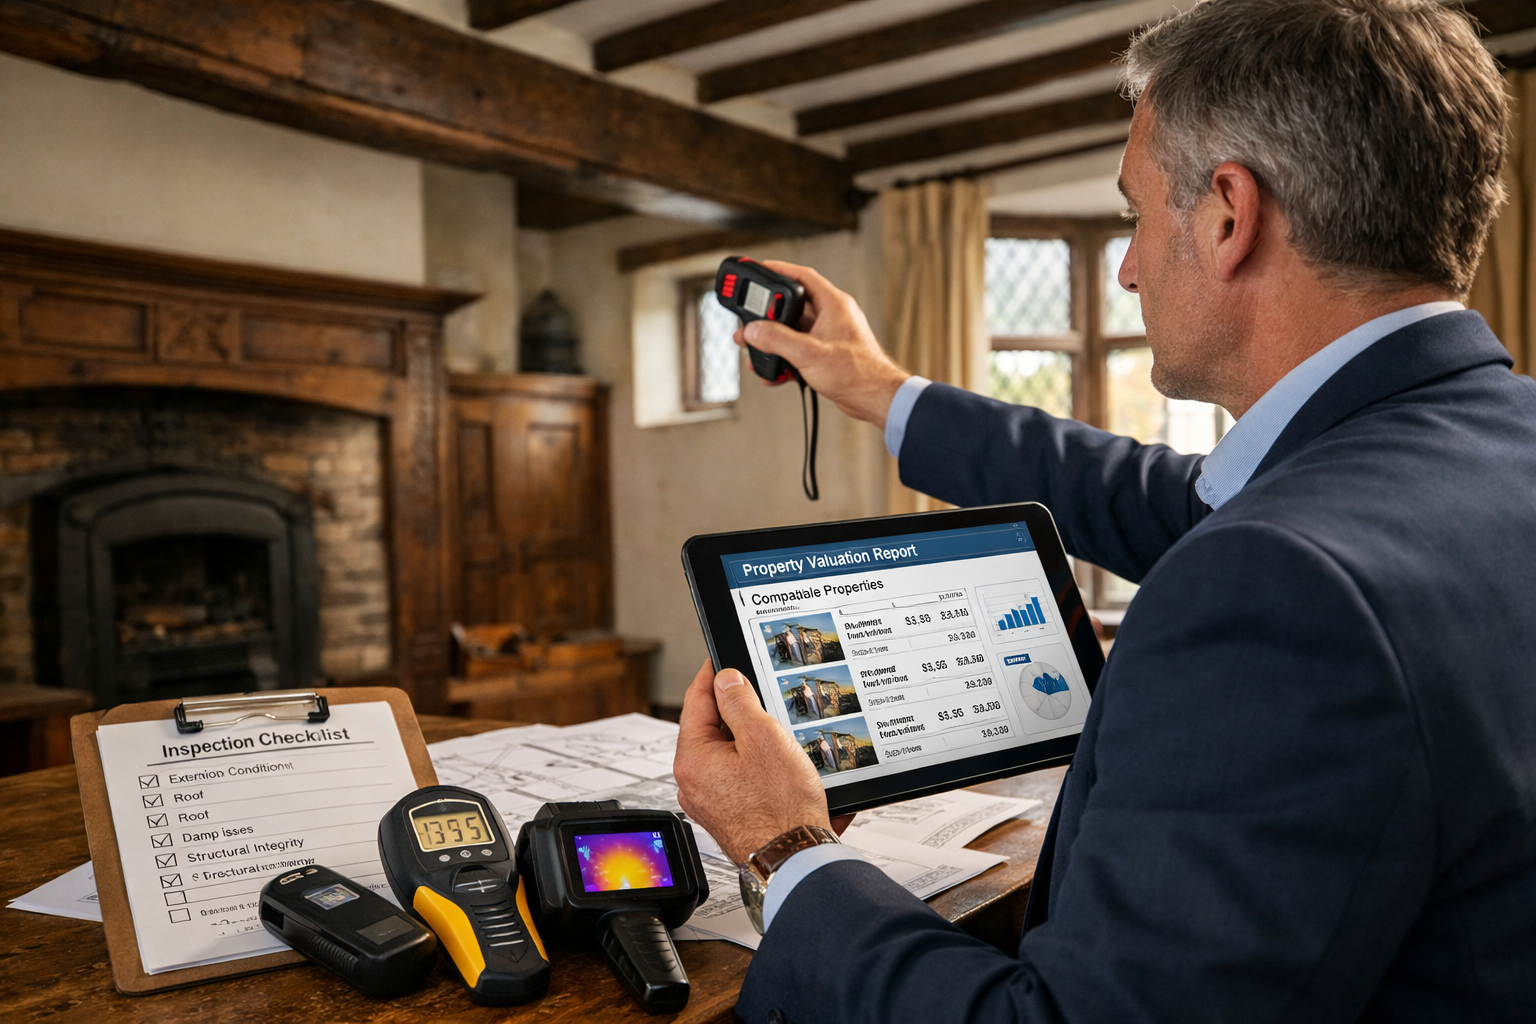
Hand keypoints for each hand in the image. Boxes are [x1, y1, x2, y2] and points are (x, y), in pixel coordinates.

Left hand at [674, 659, 839, 863]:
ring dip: (757, 742)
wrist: (796, 862)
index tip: (722, 657)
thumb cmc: (781, 808)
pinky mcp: (731, 815)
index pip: (696, 699)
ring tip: (785, 740)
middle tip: (765, 697)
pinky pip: (743, 779)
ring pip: (731, 754)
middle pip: (713, 728)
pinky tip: (790, 771)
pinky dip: (764, 769)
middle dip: (741, 711)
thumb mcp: (763, 738)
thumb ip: (739, 701)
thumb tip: (725, 678)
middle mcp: (694, 782)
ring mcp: (711, 801)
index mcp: (693, 758)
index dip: (713, 673)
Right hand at [736, 260, 909, 427]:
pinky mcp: (827, 354)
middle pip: (793, 306)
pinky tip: (775, 371)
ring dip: (774, 340)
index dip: (779, 269)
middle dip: (769, 315)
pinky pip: (800, 350)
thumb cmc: (858, 372)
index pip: (802, 275)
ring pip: (794, 331)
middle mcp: (833, 316)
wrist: (874, 398)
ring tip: (756, 349)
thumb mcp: (809, 353)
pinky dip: (785, 358)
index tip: (760, 269)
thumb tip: (754, 330)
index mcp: (834, 304)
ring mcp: (830, 335)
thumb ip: (777, 340)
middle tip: (750, 321)